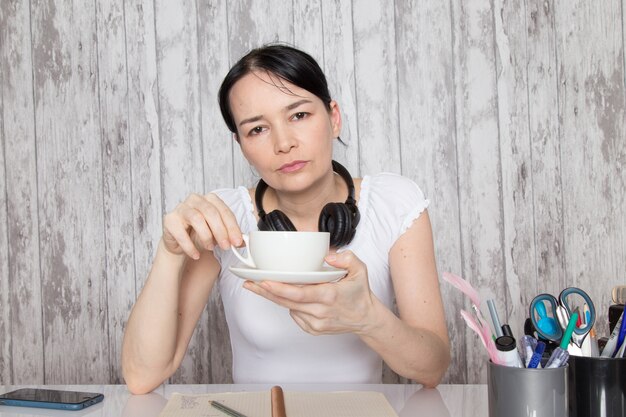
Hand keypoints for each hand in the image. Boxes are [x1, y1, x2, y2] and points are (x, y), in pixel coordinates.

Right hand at [162, 193, 241, 259]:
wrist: (179, 242)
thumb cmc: (200, 234)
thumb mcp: (218, 234)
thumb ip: (230, 236)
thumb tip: (243, 242)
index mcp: (210, 199)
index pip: (224, 211)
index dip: (232, 227)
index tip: (237, 242)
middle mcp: (195, 200)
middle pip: (211, 212)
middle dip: (221, 231)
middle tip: (226, 246)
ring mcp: (181, 208)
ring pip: (196, 218)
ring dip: (206, 236)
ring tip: (210, 248)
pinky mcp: (169, 220)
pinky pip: (181, 233)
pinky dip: (190, 246)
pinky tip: (196, 254)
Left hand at [243, 251, 376, 334]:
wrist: (366, 319)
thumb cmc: (360, 293)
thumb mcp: (360, 270)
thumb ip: (346, 259)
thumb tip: (328, 256)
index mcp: (329, 296)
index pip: (299, 293)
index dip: (279, 288)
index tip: (264, 281)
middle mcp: (320, 312)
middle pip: (286, 302)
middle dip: (265, 292)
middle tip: (249, 283)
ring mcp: (315, 323)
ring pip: (289, 308)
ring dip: (275, 297)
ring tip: (260, 286)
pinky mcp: (313, 329)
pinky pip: (294, 315)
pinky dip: (290, 305)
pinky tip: (291, 297)